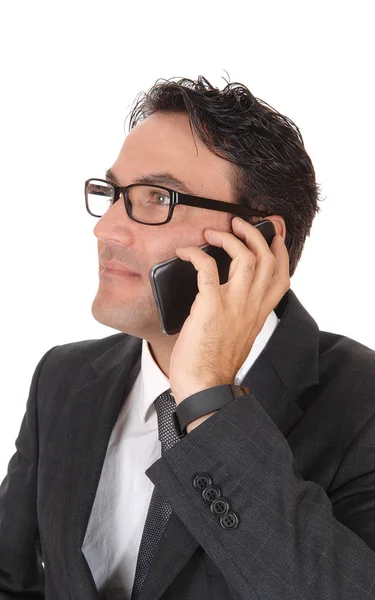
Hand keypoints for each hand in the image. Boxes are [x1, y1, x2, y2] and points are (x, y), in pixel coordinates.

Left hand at [169, 217, 289, 405]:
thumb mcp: (239, 337)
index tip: (273, 235)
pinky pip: (207, 267)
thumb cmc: (215, 365)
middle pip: (267, 258)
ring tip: (212, 232)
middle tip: (238, 224)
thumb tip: (226, 297)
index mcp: (260, 313)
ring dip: (229, 237)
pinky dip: (195, 254)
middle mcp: (253, 305)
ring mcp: (234, 304)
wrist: (205, 386)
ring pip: (245, 256)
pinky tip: (185, 252)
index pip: (282, 276)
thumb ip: (240, 315)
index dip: (280, 251)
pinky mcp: (211, 305)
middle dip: (254, 233)